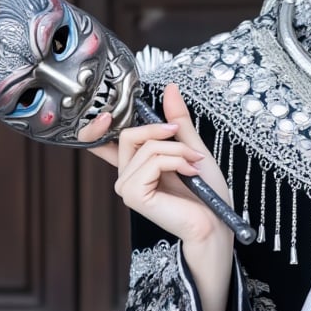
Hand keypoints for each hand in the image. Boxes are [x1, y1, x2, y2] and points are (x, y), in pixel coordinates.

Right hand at [79, 84, 231, 245]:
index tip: (106, 113)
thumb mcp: (191, 146)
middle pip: (128, 134)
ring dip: (178, 151)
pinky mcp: (133, 194)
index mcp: (135, 165)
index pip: (101, 142)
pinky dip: (176, 161)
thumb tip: (170, 89)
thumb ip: (177, 120)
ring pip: (146, 147)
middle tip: (187, 145)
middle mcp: (126, 175)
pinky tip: (190, 173)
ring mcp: (127, 186)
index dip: (96, 125)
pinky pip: (152, 161)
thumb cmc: (205, 191)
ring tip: (195, 164)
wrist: (214, 222)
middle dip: (160, 131)